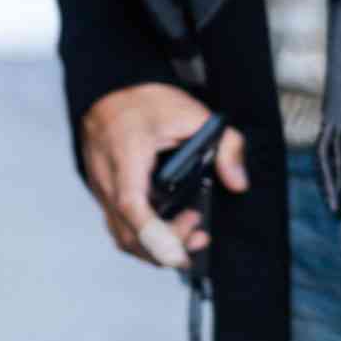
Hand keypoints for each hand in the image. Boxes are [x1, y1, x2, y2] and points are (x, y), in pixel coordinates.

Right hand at [79, 83, 248, 267]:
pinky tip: (170, 229)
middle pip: (127, 233)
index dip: (154, 234)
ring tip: (190, 235)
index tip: (178, 251)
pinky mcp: (103, 193)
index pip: (132, 205)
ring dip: (155, 248)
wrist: (112, 89)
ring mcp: (101, 188)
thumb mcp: (195, 114)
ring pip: (121, 236)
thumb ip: (225, 145)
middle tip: (199, 235)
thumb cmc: (147, 101)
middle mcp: (108, 177)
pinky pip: (120, 226)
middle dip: (165, 247)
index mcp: (127, 155)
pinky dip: (145, 237)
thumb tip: (238, 182)